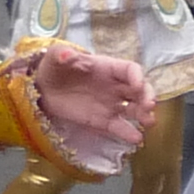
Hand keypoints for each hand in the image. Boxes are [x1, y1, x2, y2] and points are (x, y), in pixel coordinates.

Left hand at [27, 41, 153, 148]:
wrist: (43, 90)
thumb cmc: (54, 68)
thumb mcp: (55, 57)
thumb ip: (62, 54)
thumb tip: (67, 54)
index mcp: (108, 68)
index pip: (130, 69)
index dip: (137, 76)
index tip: (137, 85)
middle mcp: (115, 86)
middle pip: (139, 90)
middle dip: (147, 97)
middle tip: (149, 106)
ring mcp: (110, 104)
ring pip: (134, 109)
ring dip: (144, 115)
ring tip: (149, 123)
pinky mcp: (102, 121)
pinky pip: (119, 127)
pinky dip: (128, 133)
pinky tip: (136, 139)